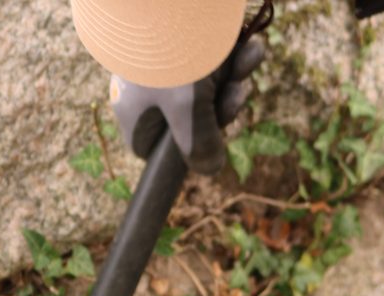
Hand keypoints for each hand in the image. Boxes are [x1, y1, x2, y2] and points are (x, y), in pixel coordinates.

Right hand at [110, 38, 264, 174]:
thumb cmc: (172, 55)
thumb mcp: (189, 110)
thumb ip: (201, 144)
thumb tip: (210, 170)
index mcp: (133, 109)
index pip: (151, 147)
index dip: (180, 152)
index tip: (207, 144)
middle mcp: (143, 86)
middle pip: (187, 116)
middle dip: (219, 107)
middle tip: (237, 95)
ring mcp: (161, 60)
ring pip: (203, 83)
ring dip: (232, 76)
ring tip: (250, 58)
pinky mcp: (180, 36)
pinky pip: (208, 55)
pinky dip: (231, 52)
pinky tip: (246, 43)